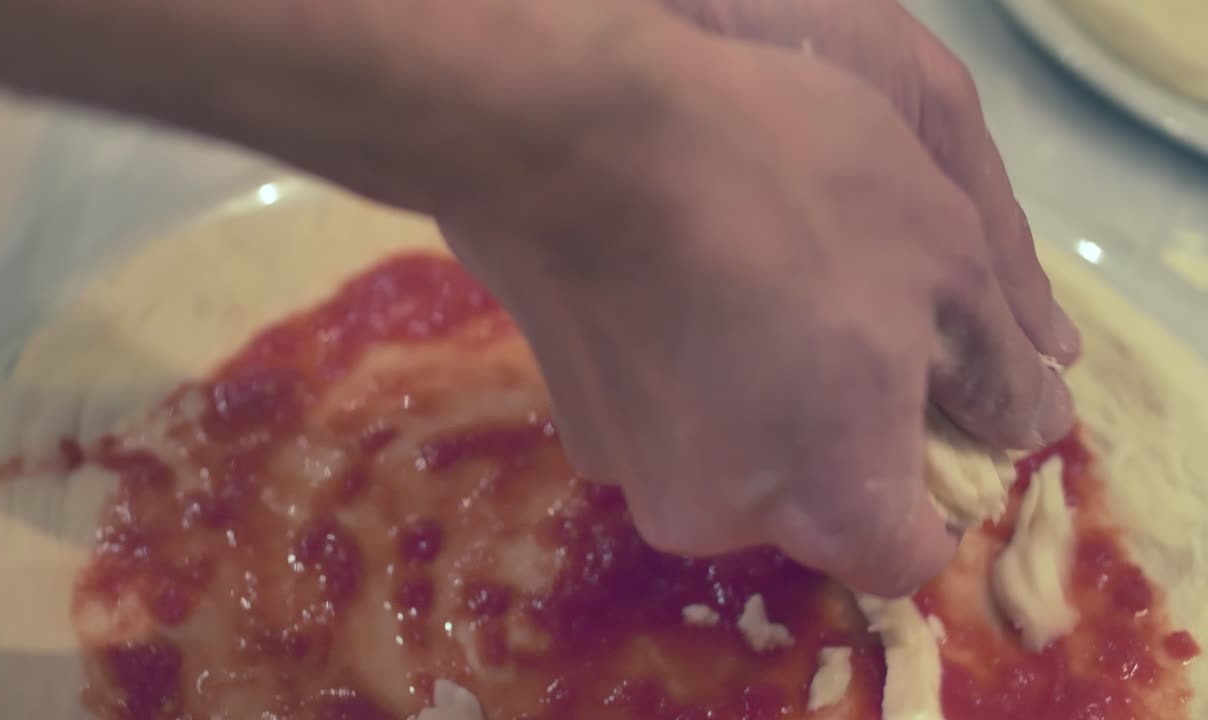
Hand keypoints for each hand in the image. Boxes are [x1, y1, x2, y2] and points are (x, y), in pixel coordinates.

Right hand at [441, 8, 1074, 596]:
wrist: (581, 134)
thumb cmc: (785, 188)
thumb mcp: (943, 256)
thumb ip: (997, 367)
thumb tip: (1023, 423)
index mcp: (830, 502)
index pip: (908, 556)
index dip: (937, 495)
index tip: (931, 414)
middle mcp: (722, 519)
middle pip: (812, 508)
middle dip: (843, 437)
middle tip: (847, 326)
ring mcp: (633, 473)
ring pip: (732, 462)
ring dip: (761, 406)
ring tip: (758, 292)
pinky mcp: (574, 424)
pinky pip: (664, 423)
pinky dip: (687, 382)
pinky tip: (685, 289)